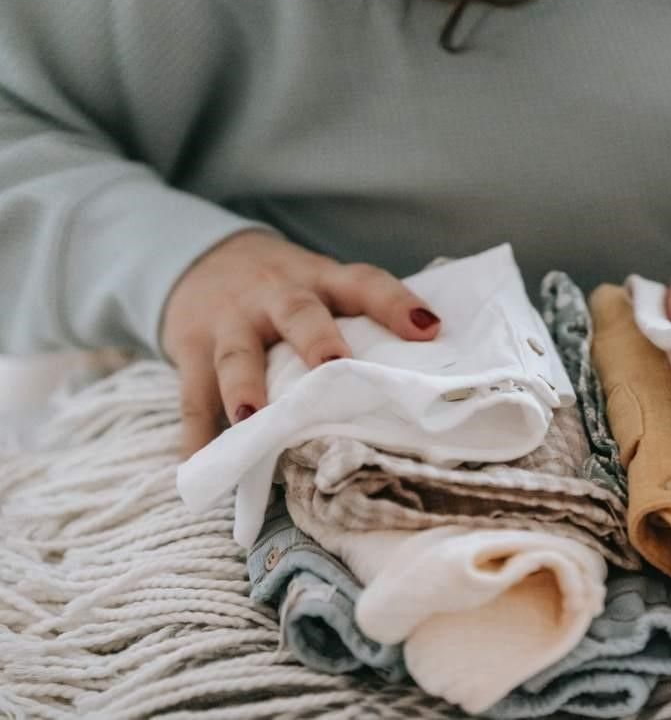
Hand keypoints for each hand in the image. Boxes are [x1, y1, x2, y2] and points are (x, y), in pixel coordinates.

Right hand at [161, 231, 441, 457]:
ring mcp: (230, 321)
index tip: (428, 328)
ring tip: (252, 418)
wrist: (200, 257)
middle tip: (335, 366)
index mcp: (320, 279)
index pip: (364, 283)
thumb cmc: (284, 289)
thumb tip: (424, 379)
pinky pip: (192, 394)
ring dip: (244, 386)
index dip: (395, 302)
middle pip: (298, 313)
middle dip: (317, 339)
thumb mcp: (320, 285)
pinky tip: (200, 464)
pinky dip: (196, 432)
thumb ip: (357, 320)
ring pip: (237, 352)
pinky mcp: (190, 349)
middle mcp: (275, 295)